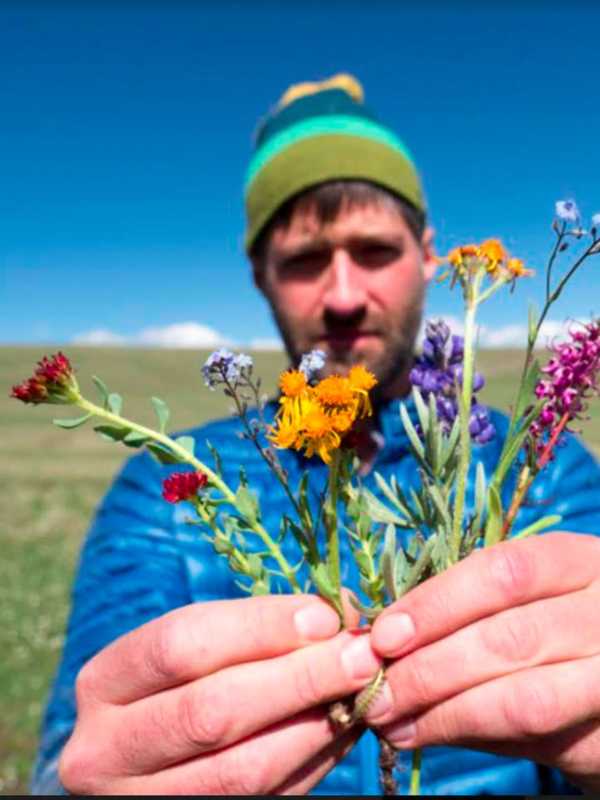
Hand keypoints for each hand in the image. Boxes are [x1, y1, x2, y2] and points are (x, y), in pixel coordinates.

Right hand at [59, 594, 381, 794]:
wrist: (140, 760)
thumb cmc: (174, 685)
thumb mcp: (189, 651)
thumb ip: (248, 634)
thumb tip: (332, 616)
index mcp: (103, 683)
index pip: (179, 645)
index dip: (258, 627)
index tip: (324, 615)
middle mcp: (105, 751)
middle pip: (212, 712)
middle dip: (299, 678)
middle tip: (361, 655)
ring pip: (243, 770)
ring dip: (316, 725)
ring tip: (364, 690)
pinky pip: (267, 798)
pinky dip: (314, 760)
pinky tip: (344, 726)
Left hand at [366, 532, 599, 791]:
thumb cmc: (547, 639)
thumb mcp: (510, 610)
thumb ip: (455, 620)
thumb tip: (370, 641)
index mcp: (575, 562)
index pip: (505, 571)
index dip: (438, 603)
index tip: (383, 635)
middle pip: (510, 635)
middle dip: (429, 666)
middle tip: (372, 689)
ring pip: (523, 695)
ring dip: (441, 709)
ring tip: (387, 717)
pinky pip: (535, 737)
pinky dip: (466, 734)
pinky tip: (422, 732)